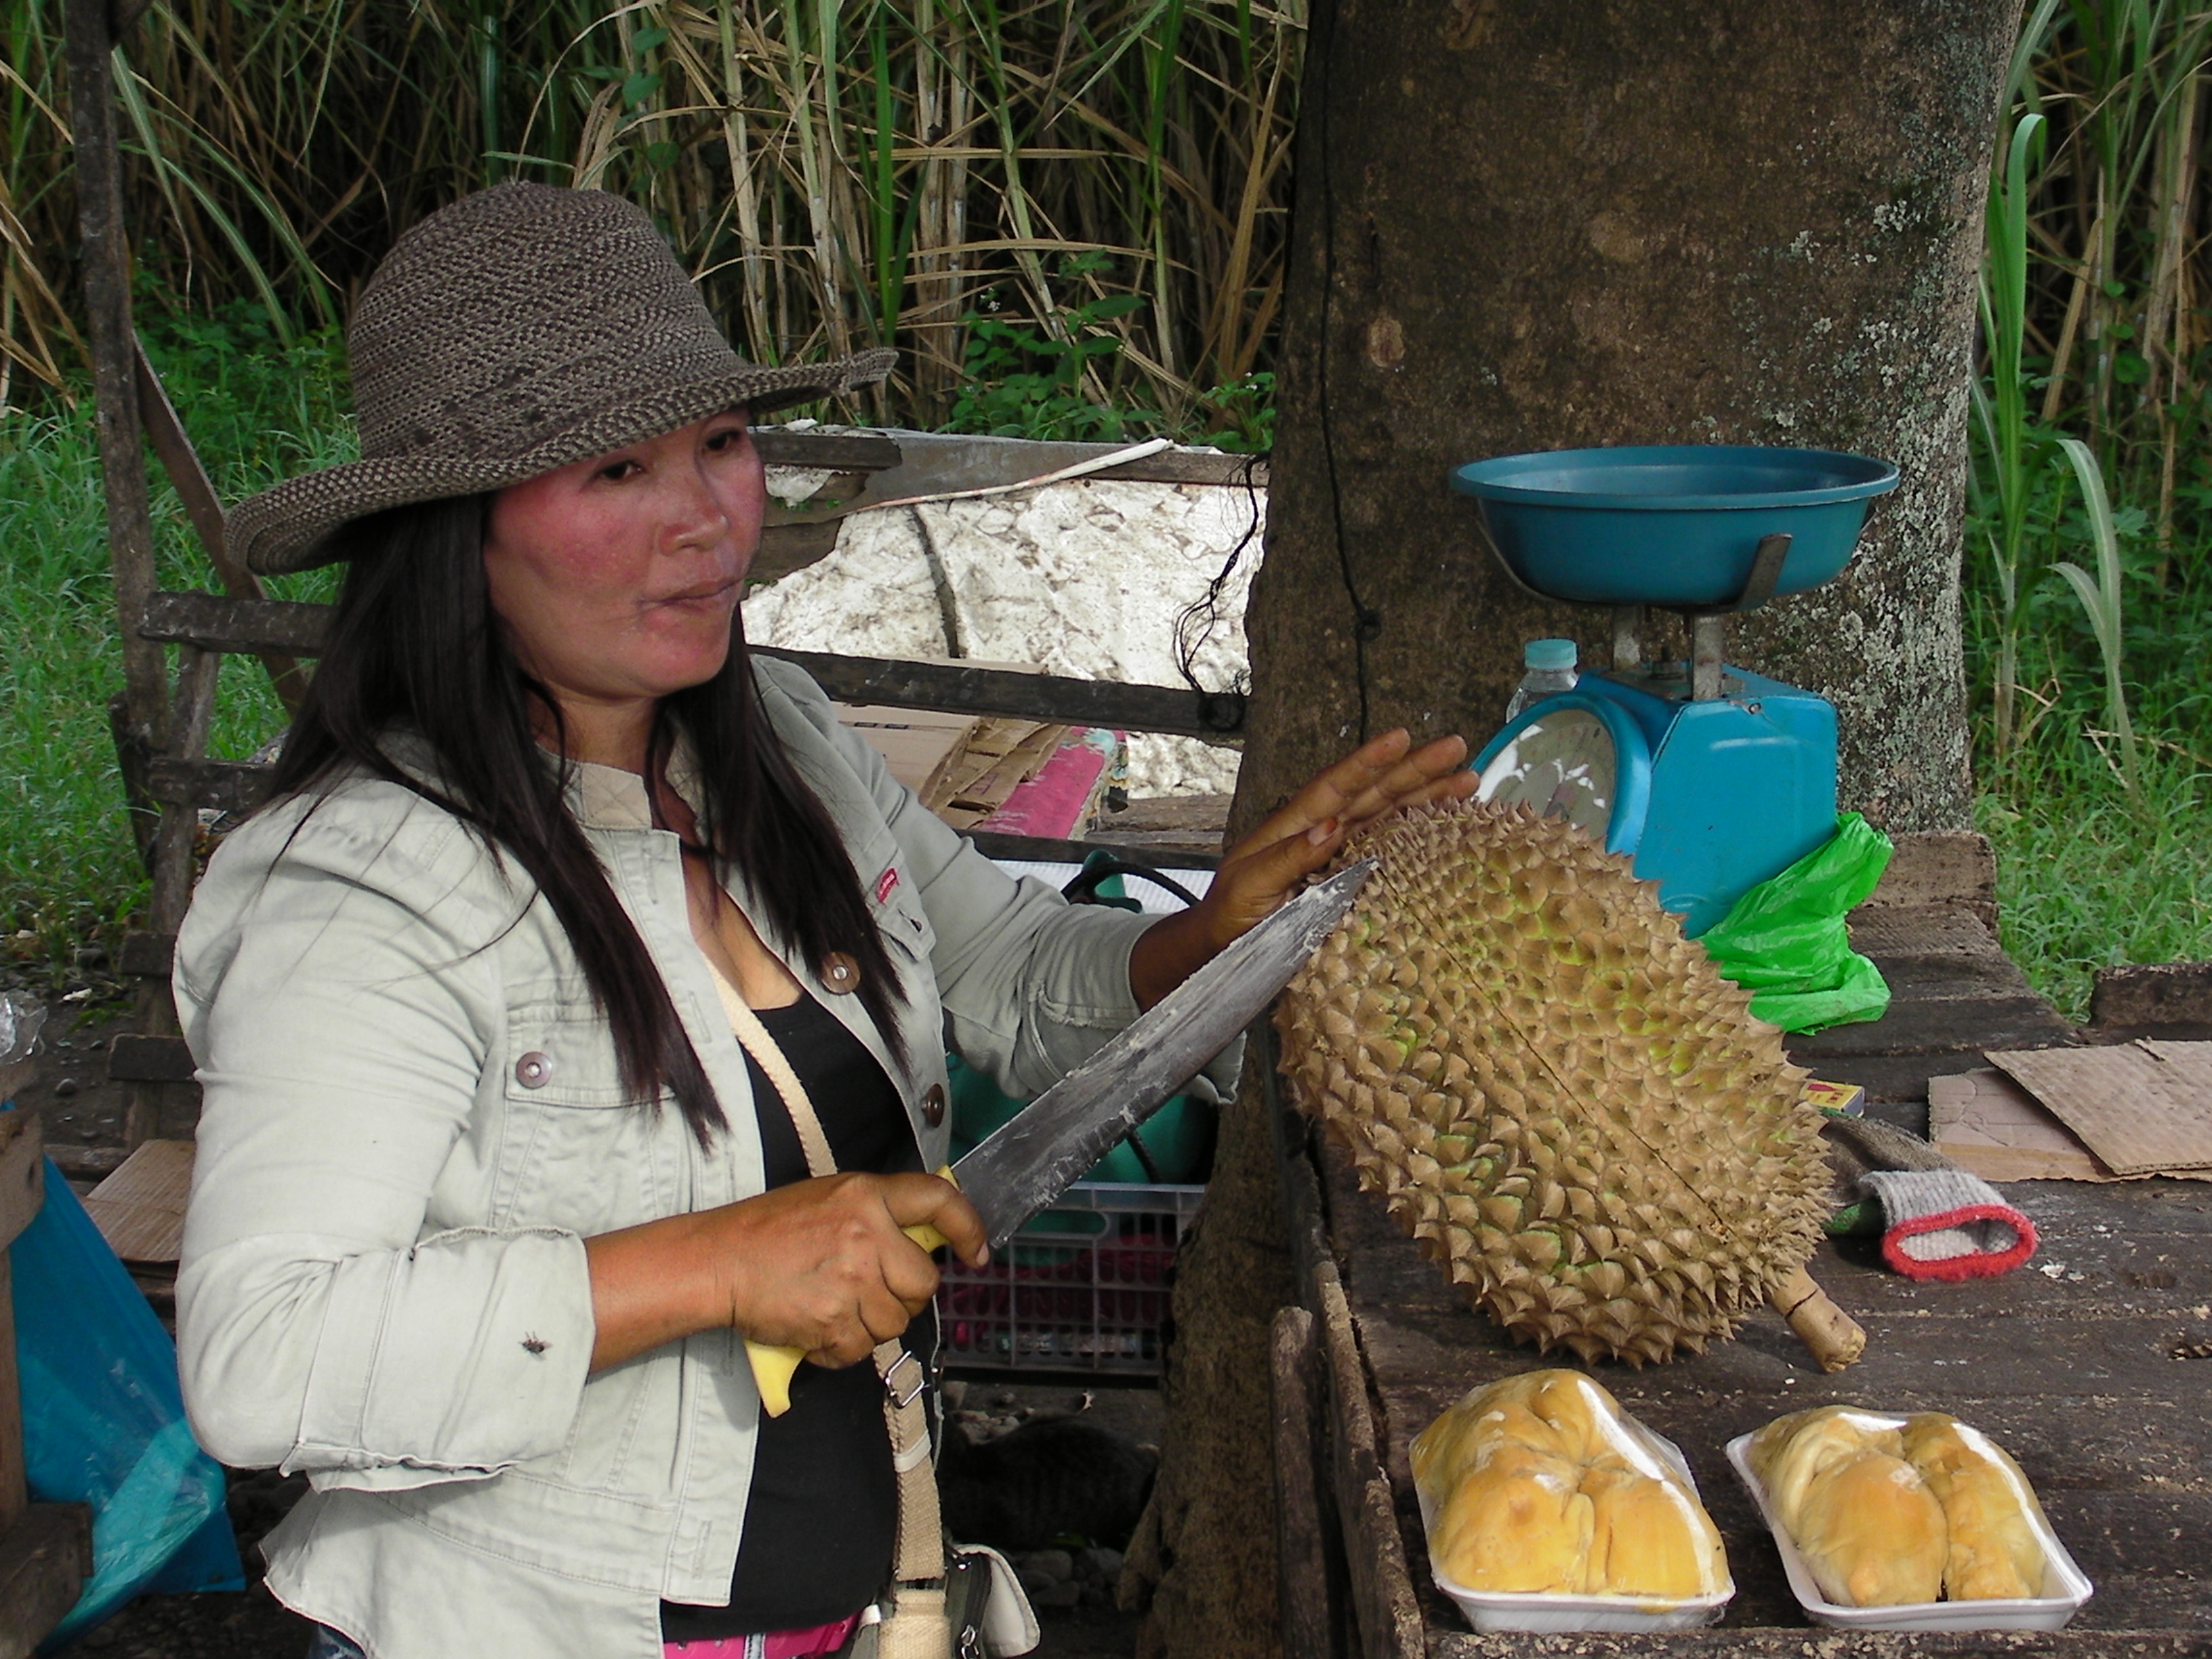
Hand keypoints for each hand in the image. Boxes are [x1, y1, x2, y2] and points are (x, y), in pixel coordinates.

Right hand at [585, 1170, 987, 1371]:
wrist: (718, 1260)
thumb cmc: (769, 1230)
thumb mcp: (830, 1198)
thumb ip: (876, 1214)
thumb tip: (921, 1240)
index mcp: (866, 1195)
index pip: (938, 1200)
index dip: (968, 1227)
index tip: (977, 1252)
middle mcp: (866, 1233)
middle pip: (923, 1284)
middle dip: (904, 1297)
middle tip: (870, 1293)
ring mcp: (851, 1279)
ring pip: (894, 1323)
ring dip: (870, 1326)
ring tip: (834, 1307)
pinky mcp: (833, 1320)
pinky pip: (860, 1349)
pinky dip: (841, 1349)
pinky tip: (817, 1327)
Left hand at [1127, 728, 1478, 1006]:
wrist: (1224, 944)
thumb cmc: (1230, 912)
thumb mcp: (1250, 885)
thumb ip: (1288, 858)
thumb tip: (1331, 827)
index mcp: (1296, 824)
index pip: (1337, 786)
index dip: (1369, 762)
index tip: (1401, 737)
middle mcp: (1324, 831)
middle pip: (1375, 793)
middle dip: (1415, 770)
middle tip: (1456, 747)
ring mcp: (1342, 853)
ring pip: (1390, 816)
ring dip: (1427, 797)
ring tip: (1467, 779)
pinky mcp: (1352, 879)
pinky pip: (1392, 850)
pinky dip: (1420, 833)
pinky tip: (1447, 821)